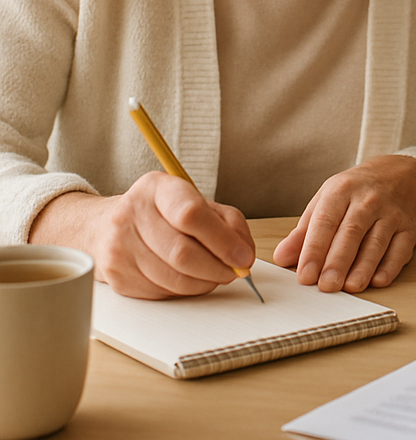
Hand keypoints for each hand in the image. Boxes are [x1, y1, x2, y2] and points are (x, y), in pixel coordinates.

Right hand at [29, 172, 254, 298]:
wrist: (107, 226)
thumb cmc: (163, 212)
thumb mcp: (196, 201)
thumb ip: (227, 221)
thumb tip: (244, 253)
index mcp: (156, 188)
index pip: (191, 214)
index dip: (222, 240)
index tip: (243, 256)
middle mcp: (132, 214)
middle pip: (182, 252)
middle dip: (217, 268)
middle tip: (235, 272)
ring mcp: (119, 247)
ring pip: (173, 278)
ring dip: (204, 282)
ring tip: (216, 274)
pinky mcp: (117, 277)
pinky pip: (162, 292)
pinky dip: (185, 290)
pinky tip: (191, 279)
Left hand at [273, 155, 415, 292]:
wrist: (403, 174)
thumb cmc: (358, 191)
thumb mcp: (328, 199)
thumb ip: (305, 230)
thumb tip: (282, 257)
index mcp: (342, 190)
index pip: (326, 221)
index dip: (315, 249)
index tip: (305, 274)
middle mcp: (368, 199)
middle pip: (352, 232)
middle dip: (338, 261)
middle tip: (326, 286)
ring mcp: (392, 212)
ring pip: (377, 241)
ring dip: (364, 267)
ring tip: (350, 287)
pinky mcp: (409, 227)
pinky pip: (400, 248)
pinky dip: (390, 266)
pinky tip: (378, 280)